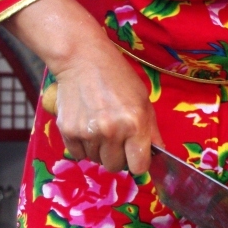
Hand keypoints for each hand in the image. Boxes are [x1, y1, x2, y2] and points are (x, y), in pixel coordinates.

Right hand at [5, 0, 161, 173]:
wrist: (83, 60)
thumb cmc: (118, 78)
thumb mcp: (143, 101)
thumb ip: (151, 131)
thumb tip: (159, 154)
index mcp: (135, 125)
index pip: (138, 166)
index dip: (138, 162)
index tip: (136, 156)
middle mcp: (111, 132)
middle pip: (115, 166)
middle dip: (118, 157)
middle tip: (117, 140)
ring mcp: (88, 133)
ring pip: (96, 160)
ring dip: (100, 150)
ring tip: (101, 128)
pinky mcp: (68, 131)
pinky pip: (78, 154)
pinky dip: (83, 146)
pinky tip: (87, 127)